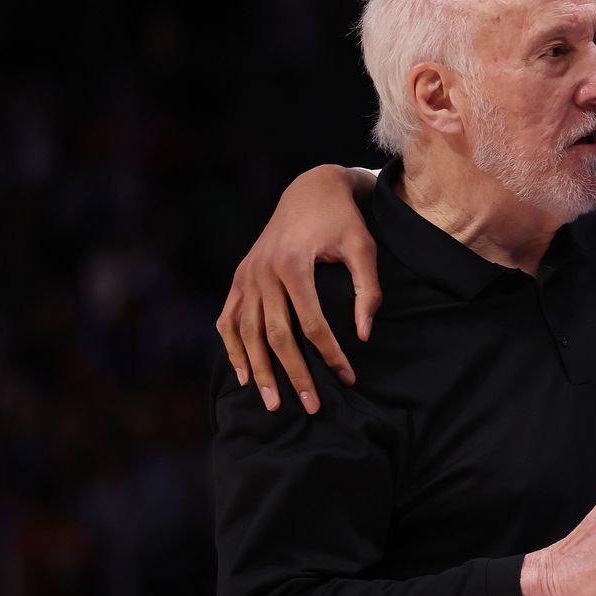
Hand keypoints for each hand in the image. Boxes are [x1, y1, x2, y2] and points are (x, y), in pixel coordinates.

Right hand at [214, 165, 381, 413]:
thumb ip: (366, 291)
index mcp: (293, 264)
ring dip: (259, 371)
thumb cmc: (343, 220)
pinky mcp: (240, 276)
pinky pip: (229, 319)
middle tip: (310, 407)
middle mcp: (263, 272)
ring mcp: (247, 275)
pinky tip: (243, 374)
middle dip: (293, 374)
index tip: (347, 378)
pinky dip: (233, 348)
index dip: (330, 355)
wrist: (310, 188)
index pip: (312, 324)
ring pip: (247, 333)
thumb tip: (364, 336)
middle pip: (275, 336)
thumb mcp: (364, 248)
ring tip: (272, 403)